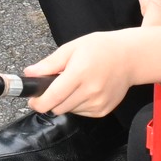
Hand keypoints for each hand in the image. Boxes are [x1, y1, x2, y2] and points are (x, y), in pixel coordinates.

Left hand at [26, 31, 141, 120]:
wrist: (130, 58)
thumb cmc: (100, 49)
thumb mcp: (72, 48)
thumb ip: (49, 63)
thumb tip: (30, 73)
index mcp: (80, 73)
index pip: (53, 97)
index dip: (38, 102)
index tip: (32, 99)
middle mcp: (90, 91)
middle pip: (58, 107)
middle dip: (50, 100)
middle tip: (52, 87)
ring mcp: (98, 103)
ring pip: (69, 111)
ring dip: (64, 102)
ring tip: (73, 84)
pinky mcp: (103, 110)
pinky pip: (81, 113)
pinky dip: (76, 104)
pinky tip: (84, 90)